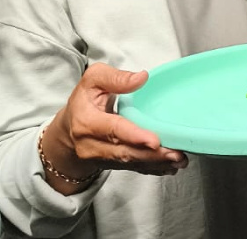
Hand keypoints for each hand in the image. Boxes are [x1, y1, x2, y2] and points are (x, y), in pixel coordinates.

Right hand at [42, 63, 187, 192]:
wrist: (67, 130)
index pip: (113, 130)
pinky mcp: (111, 165)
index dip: (134, 136)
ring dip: (157, 163)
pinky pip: (133, 168)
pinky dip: (153, 168)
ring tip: (180, 159)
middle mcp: (91, 145)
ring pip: (130, 163)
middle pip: (124, 152)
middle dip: (151, 155)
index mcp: (87, 122)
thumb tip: (141, 77)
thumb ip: (115, 77)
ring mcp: (101, 158)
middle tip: (177, 153)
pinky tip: (171, 166)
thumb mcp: (93, 80)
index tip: (154, 140)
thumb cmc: (84, 100)